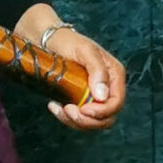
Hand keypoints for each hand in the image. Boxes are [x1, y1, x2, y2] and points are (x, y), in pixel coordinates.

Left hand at [17, 7, 124, 129]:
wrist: (46, 40)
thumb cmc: (67, 41)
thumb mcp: (84, 50)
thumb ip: (97, 70)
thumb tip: (102, 95)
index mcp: (113, 75)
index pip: (116, 103)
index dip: (102, 111)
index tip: (83, 109)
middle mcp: (106, 88)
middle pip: (106, 117)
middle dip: (88, 120)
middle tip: (68, 111)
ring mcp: (92, 96)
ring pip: (92, 122)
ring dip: (75, 121)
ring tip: (59, 109)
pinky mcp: (78, 100)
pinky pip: (78, 118)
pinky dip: (66, 118)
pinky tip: (54, 106)